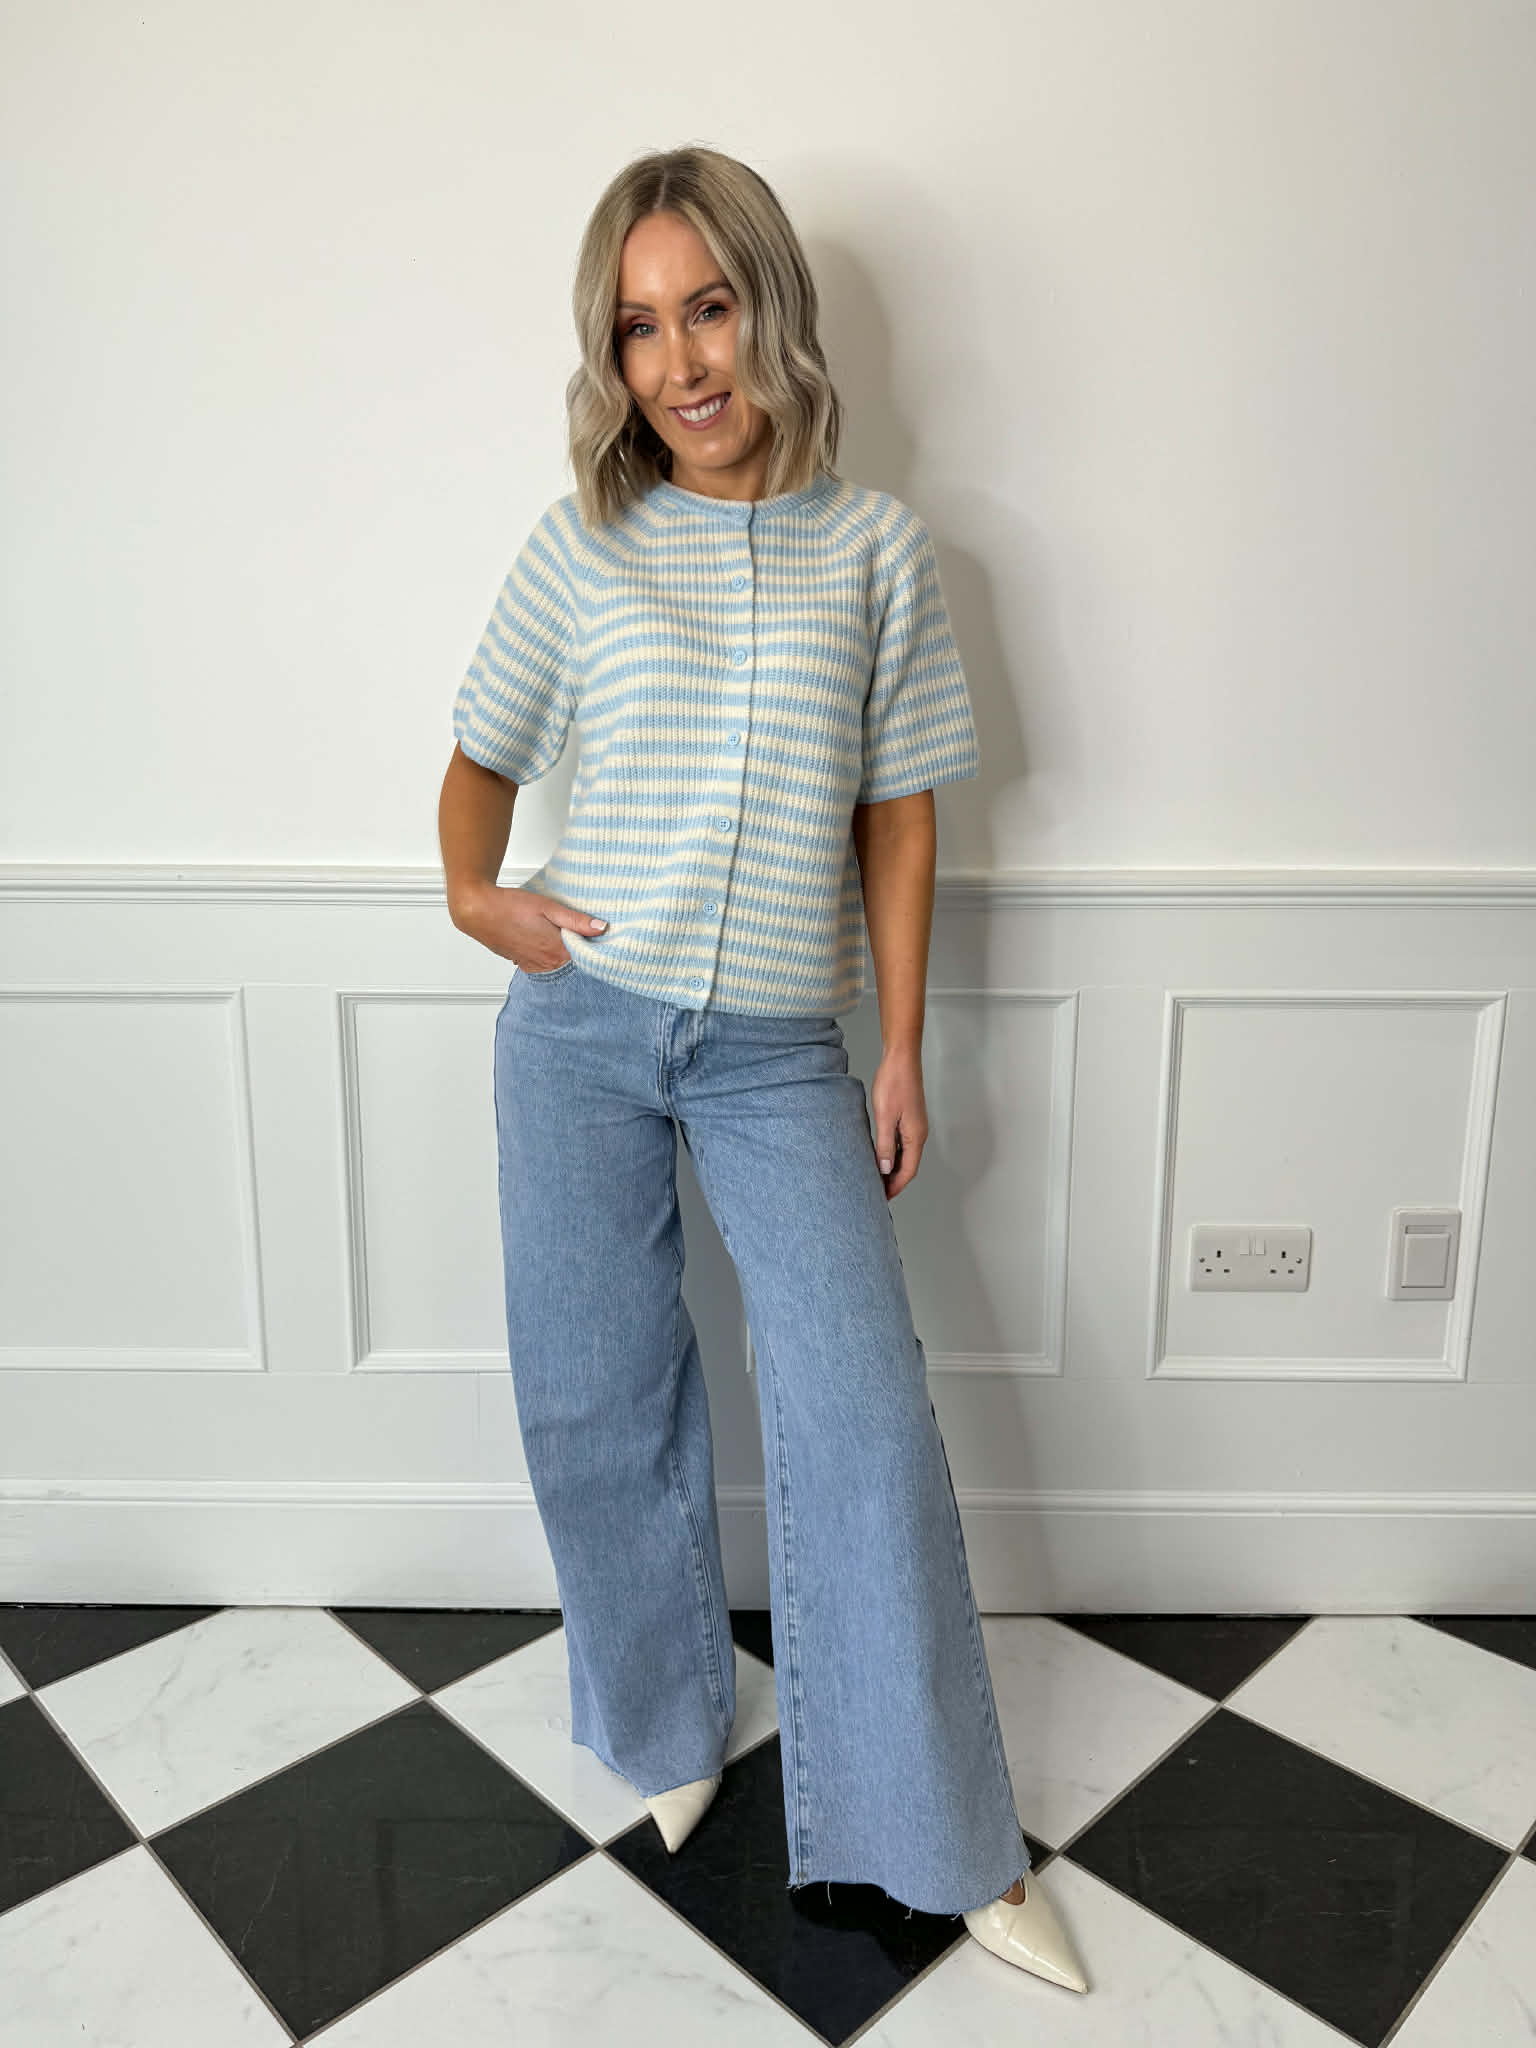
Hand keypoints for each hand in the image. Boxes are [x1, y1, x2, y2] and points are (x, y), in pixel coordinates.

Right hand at [450, 883, 607, 971]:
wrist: (478, 911)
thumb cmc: (510, 906)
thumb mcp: (548, 907)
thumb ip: (576, 920)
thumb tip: (601, 928)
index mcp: (557, 952)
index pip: (587, 955)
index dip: (593, 943)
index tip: (597, 933)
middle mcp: (546, 964)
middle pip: (573, 961)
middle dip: (578, 947)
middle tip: (577, 929)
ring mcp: (533, 966)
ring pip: (558, 963)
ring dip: (562, 950)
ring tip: (557, 931)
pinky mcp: (523, 964)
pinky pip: (543, 963)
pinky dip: (548, 953)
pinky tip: (543, 938)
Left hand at [869, 1045, 927, 1199]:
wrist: (901, 1058)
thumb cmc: (894, 1083)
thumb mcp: (885, 1117)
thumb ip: (885, 1144)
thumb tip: (885, 1169)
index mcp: (916, 1136)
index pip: (908, 1171)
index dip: (895, 1187)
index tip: (882, 1199)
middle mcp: (919, 1134)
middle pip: (908, 1166)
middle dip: (894, 1181)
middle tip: (877, 1193)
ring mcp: (915, 1126)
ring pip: (905, 1155)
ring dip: (893, 1168)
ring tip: (876, 1178)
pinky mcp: (909, 1118)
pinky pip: (902, 1143)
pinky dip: (893, 1154)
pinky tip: (880, 1155)